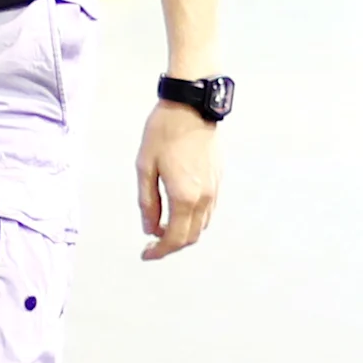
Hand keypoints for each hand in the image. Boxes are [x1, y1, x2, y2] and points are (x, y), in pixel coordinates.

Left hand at [136, 102, 220, 258]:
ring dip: (183, 233)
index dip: (159, 251)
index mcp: (184, 197)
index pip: (174, 238)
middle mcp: (203, 198)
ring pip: (201, 226)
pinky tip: (177, 210)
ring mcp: (214, 189)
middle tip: (151, 243)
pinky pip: (208, 211)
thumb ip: (148, 202)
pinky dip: (193, 220)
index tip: (145, 254)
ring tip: (162, 227)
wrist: (191, 107)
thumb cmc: (163, 133)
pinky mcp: (218, 179)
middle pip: (190, 237)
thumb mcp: (145, 167)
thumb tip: (149, 228)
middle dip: (170, 245)